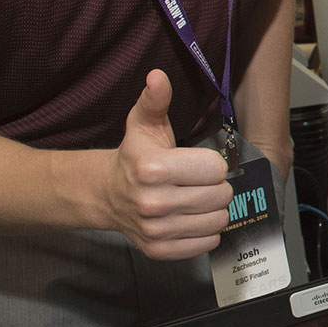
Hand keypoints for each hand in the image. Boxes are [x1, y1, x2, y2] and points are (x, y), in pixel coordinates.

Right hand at [103, 70, 233, 260]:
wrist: (107, 194)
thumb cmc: (135, 156)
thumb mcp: (145, 124)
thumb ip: (155, 100)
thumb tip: (157, 76)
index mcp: (152, 168)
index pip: (216, 169)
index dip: (212, 164)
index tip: (197, 163)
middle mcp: (153, 203)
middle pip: (220, 196)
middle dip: (215, 186)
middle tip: (198, 182)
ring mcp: (155, 230)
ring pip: (218, 221)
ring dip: (213, 210)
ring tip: (195, 199)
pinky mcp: (159, 250)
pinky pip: (207, 244)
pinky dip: (205, 232)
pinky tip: (190, 218)